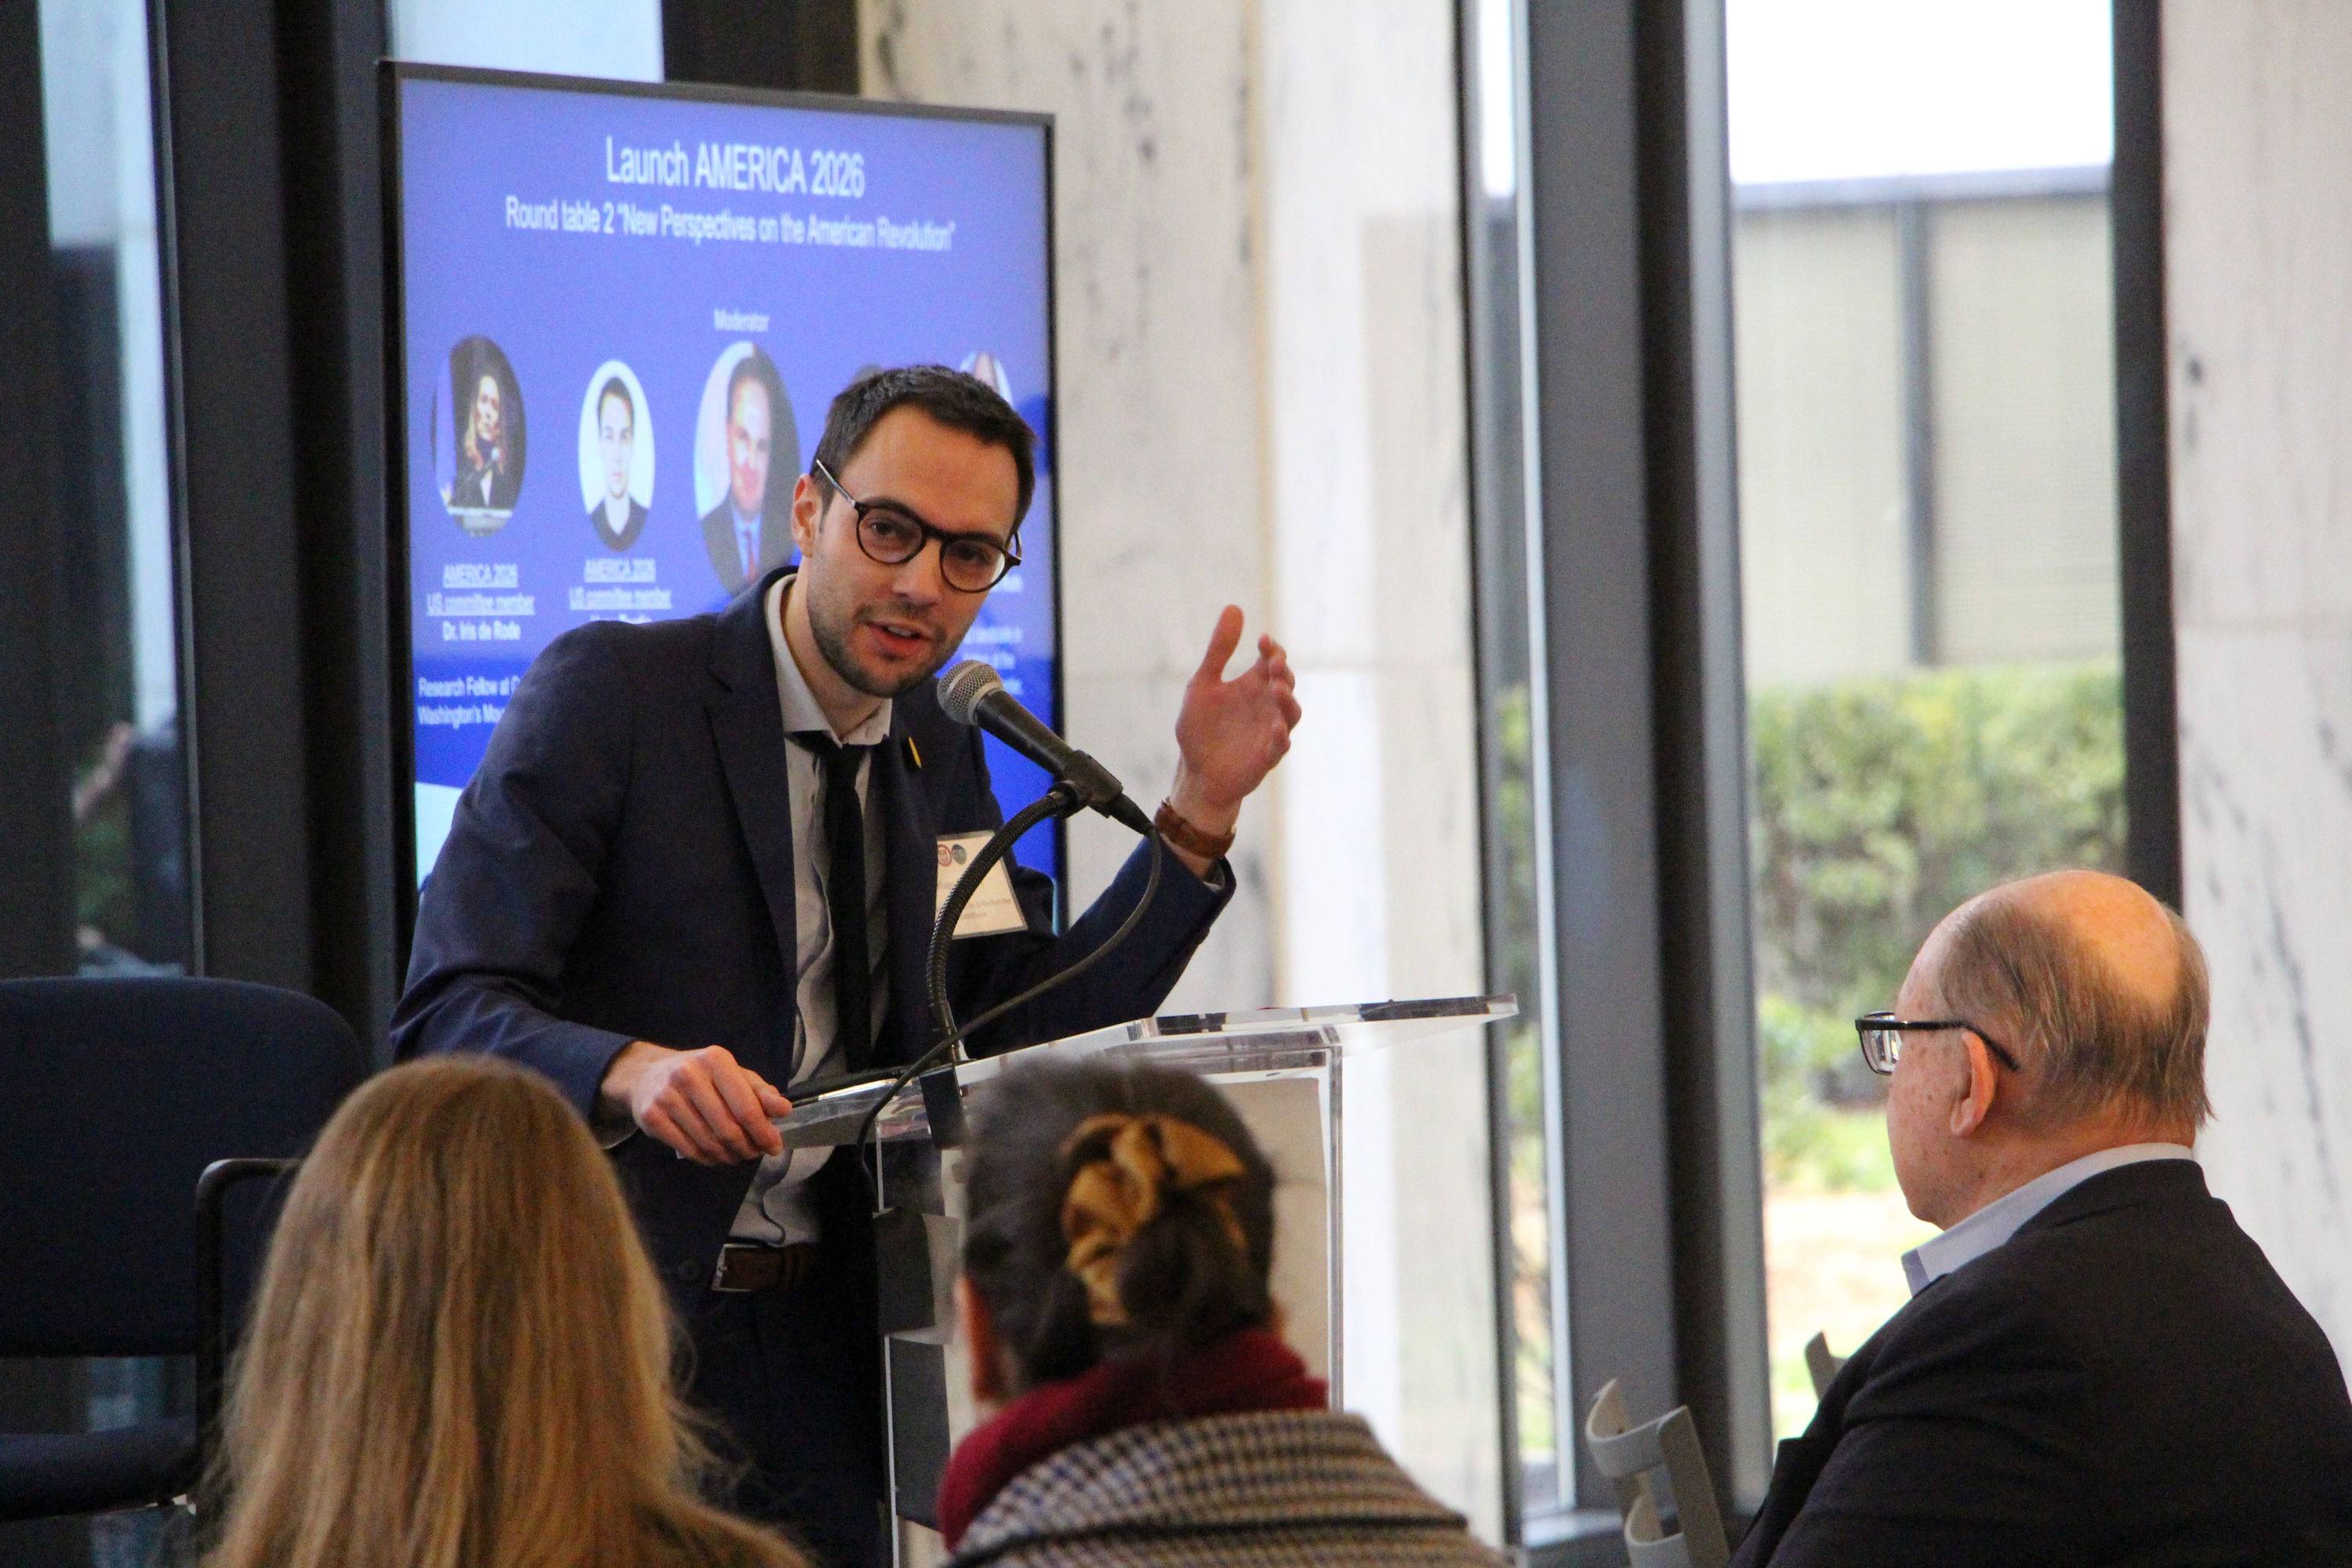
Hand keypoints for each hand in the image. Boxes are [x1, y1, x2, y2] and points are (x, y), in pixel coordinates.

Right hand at [599, 1042, 791, 1164]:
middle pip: (728, 1129)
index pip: (746, 1107)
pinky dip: (707, 1159)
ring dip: (728, 1156)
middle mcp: (689, 1075)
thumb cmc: (699, 1075)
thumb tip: (784, 1110)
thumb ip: (760, 1092)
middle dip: (747, 1148)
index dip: (764, 1132)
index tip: (774, 1146)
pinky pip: (688, 1150)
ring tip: (736, 1155)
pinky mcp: (651, 1118)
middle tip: (754, 1153)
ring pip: (709, 1143)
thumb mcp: (733, 1074)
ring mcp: (667, 1097)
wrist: (646, 1075)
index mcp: (715, 1060)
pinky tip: (714, 1156)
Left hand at [1169, 606, 1301, 840]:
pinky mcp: (1267, 756)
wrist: (1195, 772)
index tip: (1261, 640)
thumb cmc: (1201, 729)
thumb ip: (1219, 650)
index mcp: (1253, 685)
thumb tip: (1235, 607)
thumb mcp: (1204, 684)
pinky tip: (1275, 727)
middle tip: (1270, 662)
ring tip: (1277, 688)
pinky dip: (1280, 735)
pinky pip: (1281, 745)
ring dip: (1287, 699)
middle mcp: (1267, 705)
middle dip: (1281, 670)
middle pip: (1286, 681)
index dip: (1272, 648)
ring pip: (1291, 712)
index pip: (1272, 659)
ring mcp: (1270, 730)